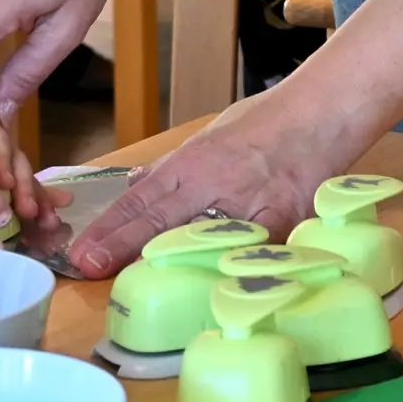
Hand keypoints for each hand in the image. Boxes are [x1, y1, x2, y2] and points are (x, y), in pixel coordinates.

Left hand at [67, 83, 351, 276]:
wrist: (322, 113)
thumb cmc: (268, 122)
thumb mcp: (211, 137)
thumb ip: (176, 167)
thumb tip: (138, 186)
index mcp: (192, 162)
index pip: (140, 198)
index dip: (109, 226)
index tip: (80, 252)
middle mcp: (212, 182)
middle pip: (160, 219)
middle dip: (122, 246)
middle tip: (89, 267)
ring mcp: (247, 202)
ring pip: (201, 239)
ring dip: (171, 263)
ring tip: (141, 285)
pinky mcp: (282, 219)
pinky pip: (252, 250)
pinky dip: (232, 266)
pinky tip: (210, 288)